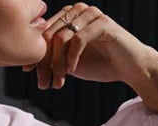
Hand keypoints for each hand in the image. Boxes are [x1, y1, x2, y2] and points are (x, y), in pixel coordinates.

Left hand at [23, 2, 157, 90]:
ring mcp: (91, 15)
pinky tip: (71, 70)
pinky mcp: (103, 24)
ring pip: (62, 37)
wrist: (129, 68)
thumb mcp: (70, 62)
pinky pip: (79, 38)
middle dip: (44, 62)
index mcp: (68, 16)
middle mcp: (78, 11)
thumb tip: (28, 62)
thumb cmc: (100, 64)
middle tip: (43, 83)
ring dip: (56, 64)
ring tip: (57, 82)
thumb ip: (53, 58)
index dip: (34, 52)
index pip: (43, 32)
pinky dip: (72, 57)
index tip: (27, 72)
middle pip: (50, 34)